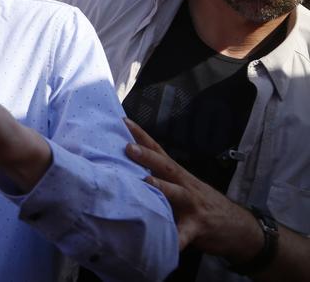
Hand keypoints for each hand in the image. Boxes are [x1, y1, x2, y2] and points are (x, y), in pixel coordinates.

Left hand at [125, 119, 260, 259]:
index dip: (142, 136)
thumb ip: (163, 179)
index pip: (159, 151)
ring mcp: (193, 206)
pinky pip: (185, 234)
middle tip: (128, 147)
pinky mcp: (198, 228)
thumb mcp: (185, 187)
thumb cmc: (203, 205)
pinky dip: (176, 238)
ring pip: (177, 194)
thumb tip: (129, 169)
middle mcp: (186, 186)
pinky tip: (166, 242)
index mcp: (179, 175)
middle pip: (166, 167)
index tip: (123, 121)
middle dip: (147, 156)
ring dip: (162, 187)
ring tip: (147, 181)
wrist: (240, 228)